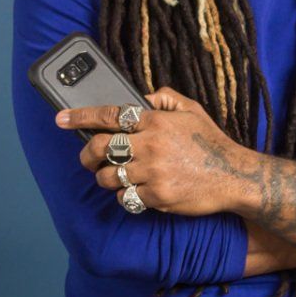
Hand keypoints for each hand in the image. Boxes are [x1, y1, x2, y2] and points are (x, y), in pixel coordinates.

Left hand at [55, 86, 257, 215]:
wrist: (234, 177)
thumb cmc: (211, 143)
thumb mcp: (192, 110)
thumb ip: (165, 98)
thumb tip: (141, 98)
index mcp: (156, 121)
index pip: (110, 115)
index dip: (81, 116)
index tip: (61, 118)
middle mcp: (151, 146)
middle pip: (100, 148)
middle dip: (86, 154)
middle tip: (88, 157)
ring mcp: (153, 173)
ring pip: (108, 176)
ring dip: (106, 177)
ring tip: (116, 175)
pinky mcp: (157, 196)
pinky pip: (125, 198)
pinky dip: (125, 196)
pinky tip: (135, 191)